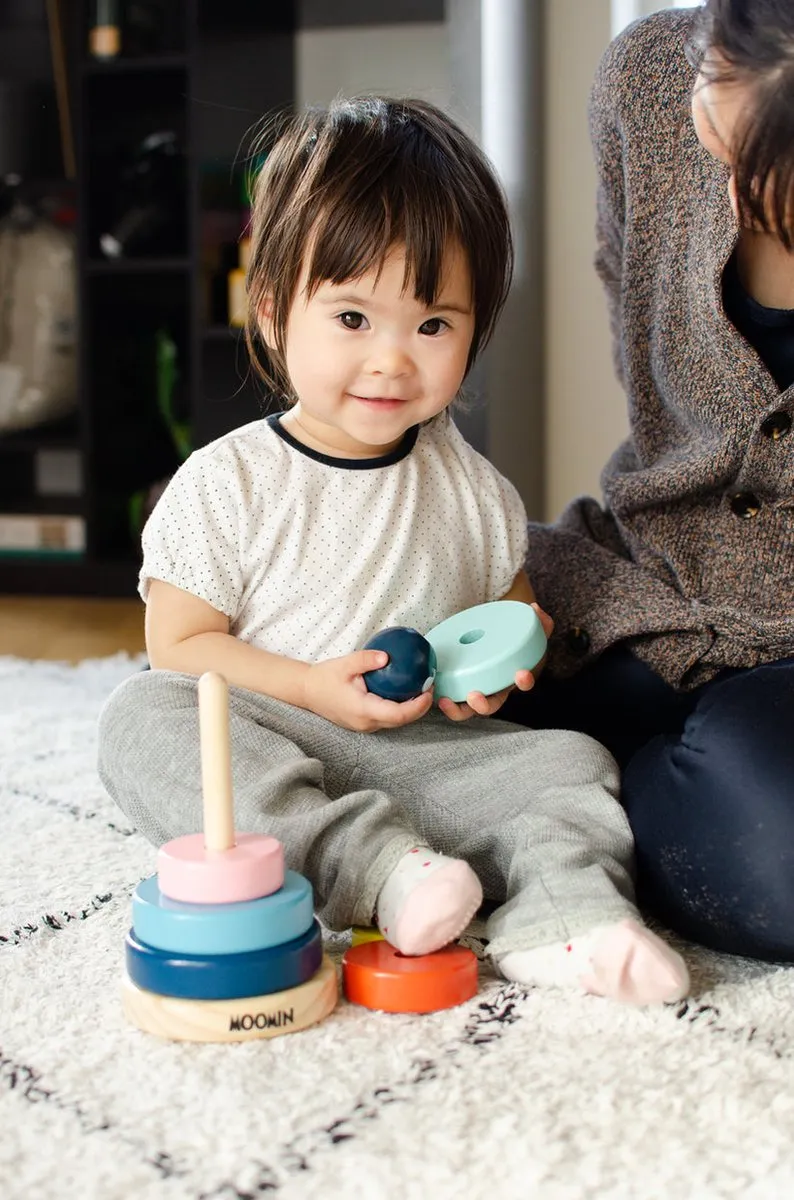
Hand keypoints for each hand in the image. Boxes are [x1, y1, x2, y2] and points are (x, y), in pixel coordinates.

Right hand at [303, 649, 432, 731]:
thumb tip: (387, 656)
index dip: (418, 706)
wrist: (307, 692)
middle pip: (401, 721)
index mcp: (363, 710)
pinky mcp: (364, 724)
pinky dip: (400, 709)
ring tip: (421, 688)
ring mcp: (365, 726)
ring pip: (395, 722)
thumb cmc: (324, 678)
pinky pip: (387, 719)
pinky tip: (404, 692)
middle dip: (420, 707)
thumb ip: (366, 659)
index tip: (429, 690)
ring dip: (411, 709)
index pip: (398, 714)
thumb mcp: (345, 663)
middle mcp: (366, 723)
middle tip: (429, 686)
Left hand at [437, 602, 553, 721]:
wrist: (485, 639)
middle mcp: (494, 689)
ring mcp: (475, 692)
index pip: (523, 683)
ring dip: (457, 710)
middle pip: (491, 705)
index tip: (521, 674)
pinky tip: (433, 692)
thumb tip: (535, 608)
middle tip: (474, 696)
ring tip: (445, 701)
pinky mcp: (456, 688)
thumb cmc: (504, 639)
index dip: (524, 681)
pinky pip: (450, 701)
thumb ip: (536, 619)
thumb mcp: (522, 628)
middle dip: (483, 705)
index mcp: (512, 676)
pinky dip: (442, 701)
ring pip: (466, 710)